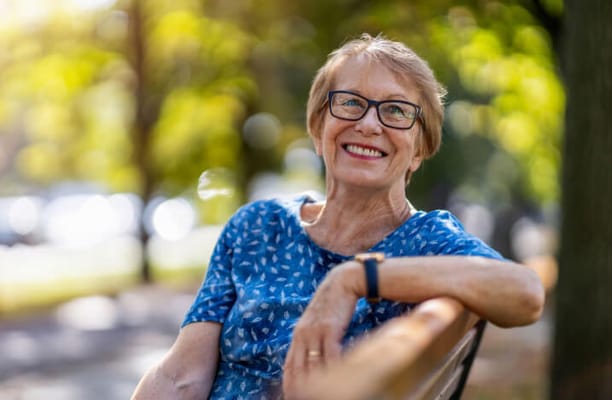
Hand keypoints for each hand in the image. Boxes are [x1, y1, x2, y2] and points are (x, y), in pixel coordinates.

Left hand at [282, 263, 361, 398]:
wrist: (341, 283)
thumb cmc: (331, 306)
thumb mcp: (314, 323)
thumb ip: (310, 340)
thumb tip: (311, 361)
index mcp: (297, 336)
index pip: (289, 366)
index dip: (290, 384)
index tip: (292, 396)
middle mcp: (303, 335)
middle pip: (300, 370)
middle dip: (303, 388)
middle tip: (307, 398)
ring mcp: (315, 332)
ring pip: (314, 365)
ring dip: (319, 382)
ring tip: (325, 393)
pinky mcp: (330, 329)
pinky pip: (330, 355)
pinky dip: (333, 368)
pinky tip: (337, 378)